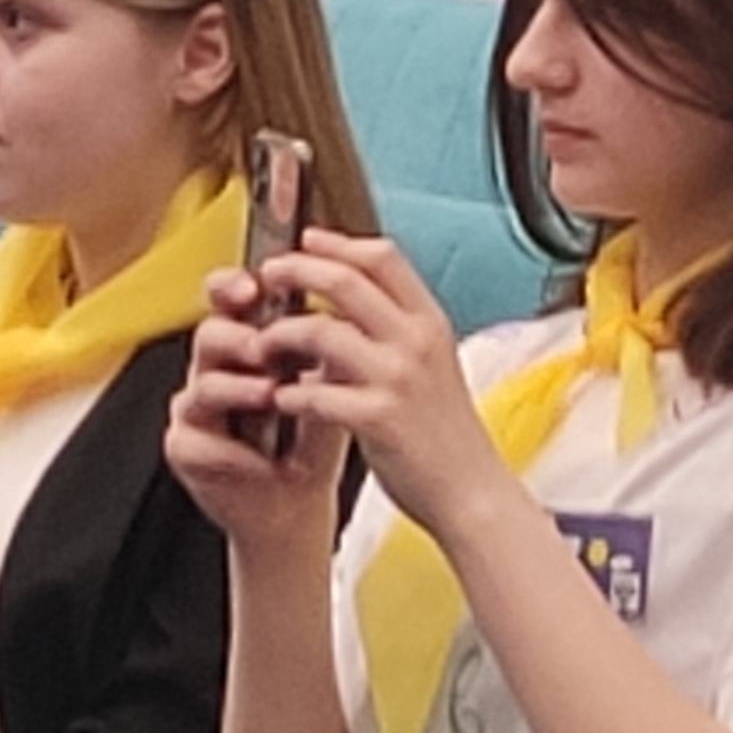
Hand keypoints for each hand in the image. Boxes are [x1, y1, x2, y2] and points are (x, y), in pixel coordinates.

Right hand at [164, 269, 350, 552]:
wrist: (302, 499)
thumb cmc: (313, 434)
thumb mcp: (332, 383)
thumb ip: (329, 345)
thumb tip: (344, 304)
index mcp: (248, 338)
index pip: (230, 298)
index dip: (233, 286)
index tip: (253, 286)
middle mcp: (217, 366)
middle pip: (208, 333)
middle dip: (234, 336)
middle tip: (261, 346)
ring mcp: (197, 407)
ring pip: (201, 385)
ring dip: (236, 389)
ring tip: (269, 396)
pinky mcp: (186, 448)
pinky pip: (194, 441)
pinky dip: (232, 452)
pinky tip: (260, 461)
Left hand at [222, 234, 494, 517]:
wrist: (471, 492)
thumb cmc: (446, 435)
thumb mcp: (433, 365)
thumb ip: (396, 332)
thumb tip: (347, 306)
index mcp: (430, 322)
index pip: (383, 257)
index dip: (338, 243)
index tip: (307, 241)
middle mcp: (416, 341)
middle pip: (345, 280)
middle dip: (297, 269)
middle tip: (268, 275)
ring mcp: (397, 379)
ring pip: (322, 330)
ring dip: (280, 333)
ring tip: (262, 344)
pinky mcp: (378, 419)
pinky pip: (316, 393)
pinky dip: (289, 393)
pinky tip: (281, 399)